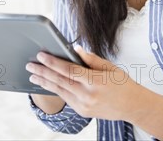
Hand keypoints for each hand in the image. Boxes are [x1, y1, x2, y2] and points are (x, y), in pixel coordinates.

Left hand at [25, 45, 141, 121]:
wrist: (132, 106)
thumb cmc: (123, 84)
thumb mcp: (111, 67)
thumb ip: (91, 59)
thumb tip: (75, 49)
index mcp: (95, 82)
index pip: (69, 70)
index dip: (53, 62)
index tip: (42, 56)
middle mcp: (87, 95)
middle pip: (60, 81)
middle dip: (43, 72)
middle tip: (30, 65)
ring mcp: (84, 106)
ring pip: (60, 91)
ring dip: (45, 82)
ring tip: (33, 76)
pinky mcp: (82, 112)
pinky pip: (66, 98)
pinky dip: (56, 90)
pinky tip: (48, 84)